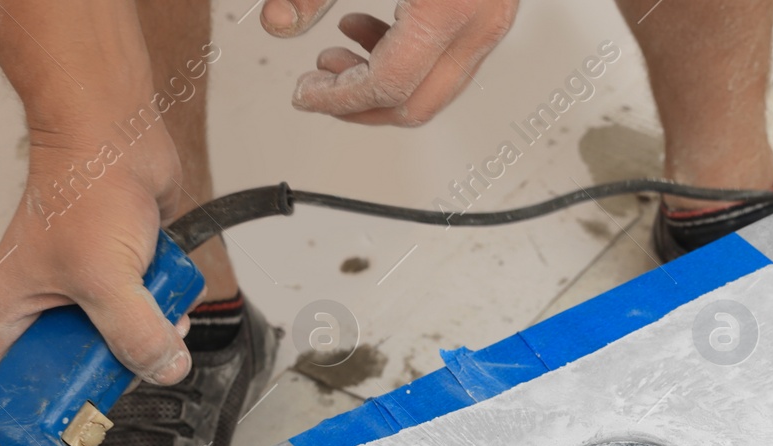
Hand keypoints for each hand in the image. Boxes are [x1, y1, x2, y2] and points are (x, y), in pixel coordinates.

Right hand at [0, 123, 192, 383]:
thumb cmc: (85, 187)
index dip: (39, 404)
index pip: (11, 375)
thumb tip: (163, 370)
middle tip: (136, 364)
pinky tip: (169, 291)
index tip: (72, 423)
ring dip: (148, 334)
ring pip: (119, 337)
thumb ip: (135, 336)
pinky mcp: (123, 271)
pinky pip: (145, 309)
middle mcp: (45, 297)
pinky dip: (163, 306)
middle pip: (77, 364)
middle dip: (115, 365)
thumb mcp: (105, 281)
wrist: (118, 133)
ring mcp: (86, 285)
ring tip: (159, 316)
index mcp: (13, 304)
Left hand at [262, 0, 518, 125]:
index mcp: (449, 7)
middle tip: (317, 89)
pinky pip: (451, 59)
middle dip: (359, 107)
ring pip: (437, 89)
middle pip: (417, 104)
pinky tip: (371, 31)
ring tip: (337, 56)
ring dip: (382, 86)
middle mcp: (481, 20)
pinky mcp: (493, 7)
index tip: (304, 94)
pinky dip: (409, 60)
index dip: (338, 99)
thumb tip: (278, 23)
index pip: (387, 85)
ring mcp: (495, 17)